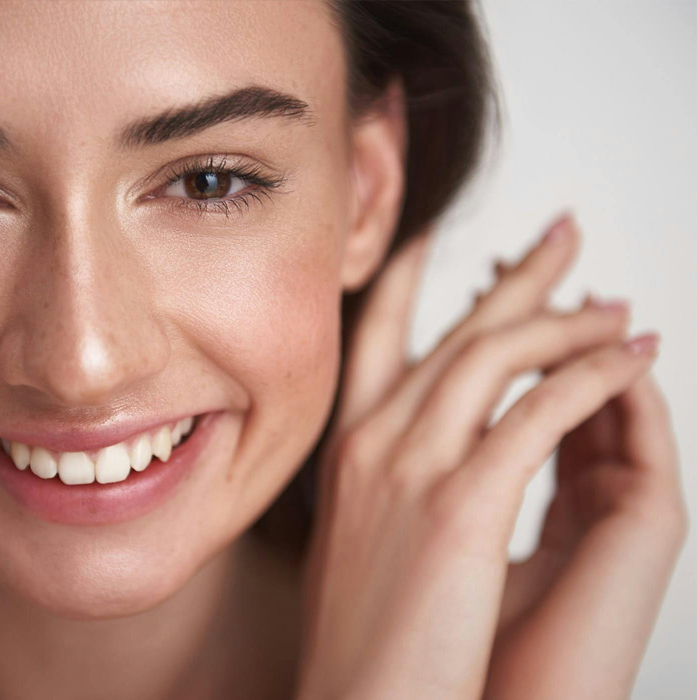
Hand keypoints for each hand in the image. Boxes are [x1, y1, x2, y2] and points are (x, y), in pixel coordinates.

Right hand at [294, 213, 673, 699]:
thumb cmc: (360, 638)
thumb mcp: (355, 540)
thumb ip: (380, 483)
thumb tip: (417, 456)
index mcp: (345, 450)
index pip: (374, 337)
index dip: (411, 278)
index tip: (439, 236)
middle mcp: (372, 442)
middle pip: (451, 332)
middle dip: (514, 279)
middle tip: (562, 237)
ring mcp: (410, 467)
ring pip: (496, 356)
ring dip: (567, 322)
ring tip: (617, 306)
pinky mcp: (460, 503)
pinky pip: (539, 412)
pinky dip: (592, 374)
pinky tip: (631, 356)